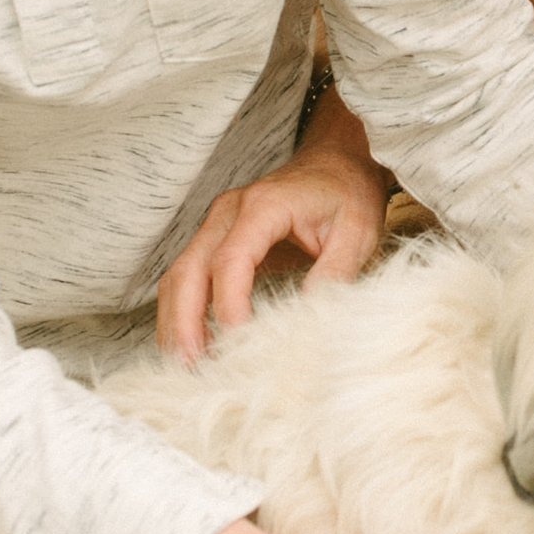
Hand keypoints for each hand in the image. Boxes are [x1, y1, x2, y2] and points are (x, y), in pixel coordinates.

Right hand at [156, 143, 390, 359]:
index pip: (230, 262)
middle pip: (188, 271)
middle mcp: (229, 213)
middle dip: (184, 323)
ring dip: (176, 323)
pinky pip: (188, 278)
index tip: (238, 348)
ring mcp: (216, 225)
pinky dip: (184, 313)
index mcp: (263, 206)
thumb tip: (309, 321)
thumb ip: (335, 273)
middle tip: (191, 369)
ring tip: (185, 368)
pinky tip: (194, 347)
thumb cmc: (349, 195)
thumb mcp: (358, 232)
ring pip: (178, 277)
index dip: (228, 308)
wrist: (338, 163)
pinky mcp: (216, 241)